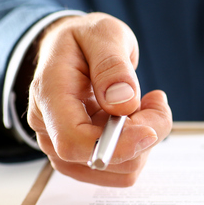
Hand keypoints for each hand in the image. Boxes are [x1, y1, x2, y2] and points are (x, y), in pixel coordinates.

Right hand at [27, 13, 172, 185]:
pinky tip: (141, 118)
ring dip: (144, 141)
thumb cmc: (85, 39)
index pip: (73, 141)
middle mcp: (49, 128)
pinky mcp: (83, 156)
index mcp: (49, 94)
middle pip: (101, 159)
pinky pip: (122, 169)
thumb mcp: (103, 35)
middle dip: (142, 134)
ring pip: (118, 169)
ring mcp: (64, 146)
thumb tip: (122, 103)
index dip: (116, 144)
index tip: (150, 130)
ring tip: (147, 104)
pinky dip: (140, 147)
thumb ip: (112, 66)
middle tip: (155, 100)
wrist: (74, 48)